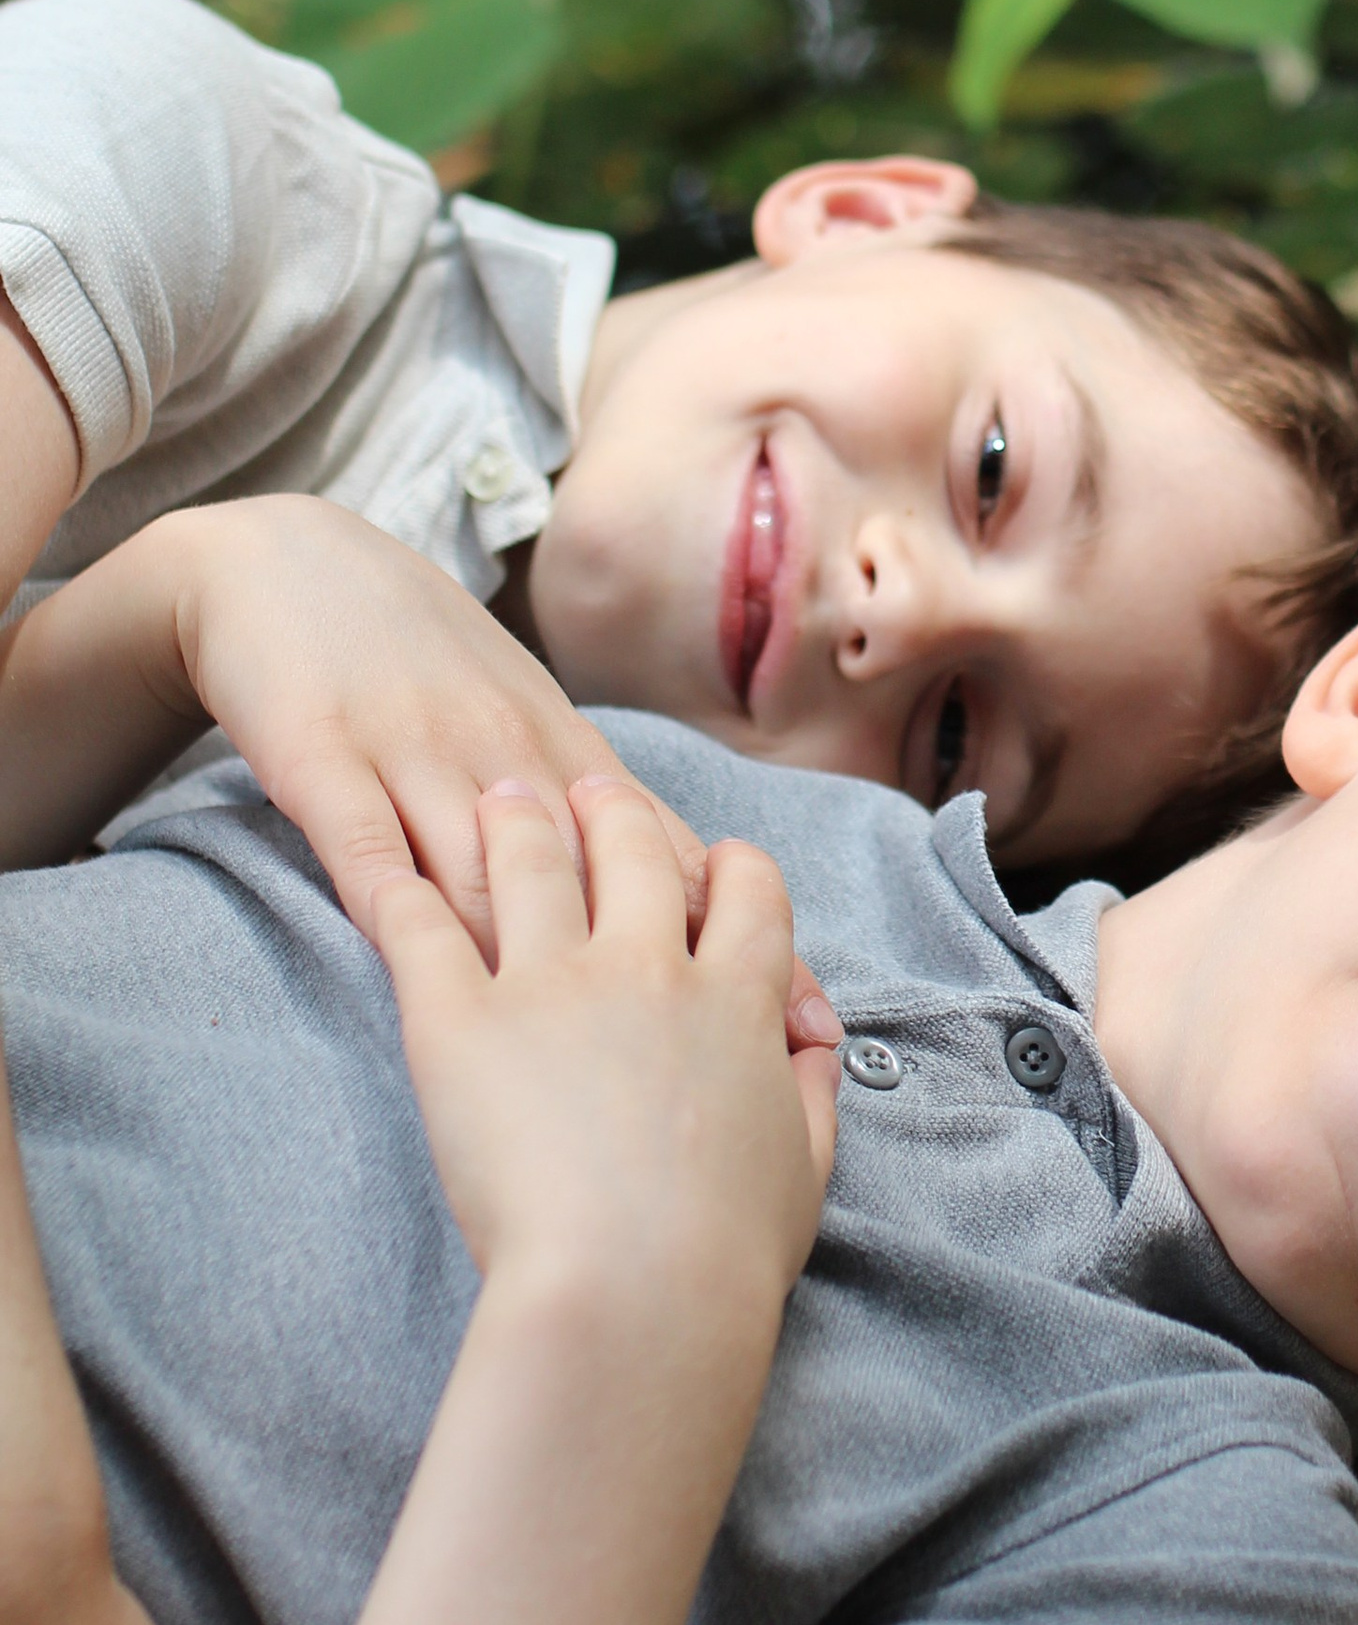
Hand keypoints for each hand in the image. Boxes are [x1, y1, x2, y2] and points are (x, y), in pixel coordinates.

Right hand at [155, 501, 837, 1043]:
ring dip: (544, 958)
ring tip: (589, 1057)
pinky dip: (401, 901)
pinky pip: (367, 841)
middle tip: (737, 1063)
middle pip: (601, 875)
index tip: (805, 1019)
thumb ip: (584, 799)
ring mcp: (417, 753)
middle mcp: (509, 753)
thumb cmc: (413, 653)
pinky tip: (428, 966)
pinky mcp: (324, 757)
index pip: (671, 853)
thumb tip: (673, 894)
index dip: (741, 940)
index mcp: (564, 748)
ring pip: (490, 867)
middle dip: (671, 972)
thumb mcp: (518, 714)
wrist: (285, 561)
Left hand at [374, 780, 836, 1324]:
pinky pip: (419, 926)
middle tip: (583, 790)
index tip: (714, 861)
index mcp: (735, 1000)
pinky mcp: (458, 1018)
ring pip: (528, 860)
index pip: (745, 891)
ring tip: (494, 794)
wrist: (632, 1291)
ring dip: (513, 818)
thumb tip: (815, 1053)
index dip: (729, 865)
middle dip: (608, 808)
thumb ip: (809, 1096)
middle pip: (631, 849)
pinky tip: (387, 864)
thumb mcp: (802, 1170)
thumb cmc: (723, 1255)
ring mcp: (550, 983)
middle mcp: (647, 967)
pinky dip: (399, 887)